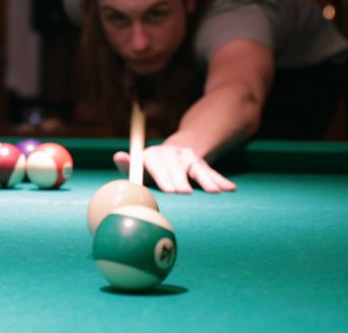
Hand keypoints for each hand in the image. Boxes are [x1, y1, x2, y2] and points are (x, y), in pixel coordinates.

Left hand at [113, 143, 236, 193]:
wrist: (170, 154)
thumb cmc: (148, 171)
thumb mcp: (138, 168)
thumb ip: (128, 167)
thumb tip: (117, 156)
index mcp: (153, 155)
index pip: (157, 163)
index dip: (163, 176)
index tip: (169, 190)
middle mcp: (171, 153)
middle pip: (177, 166)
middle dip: (181, 180)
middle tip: (185, 193)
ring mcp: (188, 157)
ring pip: (198, 168)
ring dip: (206, 180)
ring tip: (214, 192)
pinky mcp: (200, 162)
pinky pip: (211, 172)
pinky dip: (220, 180)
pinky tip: (230, 189)